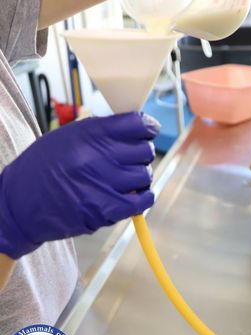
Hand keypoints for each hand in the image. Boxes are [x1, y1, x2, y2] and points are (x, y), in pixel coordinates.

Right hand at [0, 112, 159, 258]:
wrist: (19, 205)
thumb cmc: (42, 169)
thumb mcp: (66, 137)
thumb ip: (100, 131)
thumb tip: (135, 126)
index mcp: (89, 135)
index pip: (137, 124)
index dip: (147, 126)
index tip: (148, 130)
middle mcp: (98, 157)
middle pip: (145, 150)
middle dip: (141, 153)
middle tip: (130, 159)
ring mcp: (104, 184)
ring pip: (146, 175)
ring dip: (139, 177)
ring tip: (124, 179)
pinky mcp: (106, 210)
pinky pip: (143, 200)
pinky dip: (143, 197)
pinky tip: (133, 194)